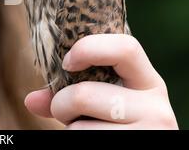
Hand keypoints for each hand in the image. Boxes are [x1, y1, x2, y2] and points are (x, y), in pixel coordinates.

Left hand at [24, 34, 177, 128]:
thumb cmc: (113, 124)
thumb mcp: (100, 103)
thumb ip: (68, 93)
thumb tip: (31, 100)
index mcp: (148, 82)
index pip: (126, 48)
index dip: (89, 49)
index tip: (67, 63)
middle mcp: (156, 107)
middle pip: (84, 94)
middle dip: (61, 104)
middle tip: (66, 112)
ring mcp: (150, 133)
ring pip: (79, 127)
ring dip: (69, 128)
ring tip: (84, 129)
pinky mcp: (138, 147)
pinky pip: (84, 140)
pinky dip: (74, 140)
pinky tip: (90, 139)